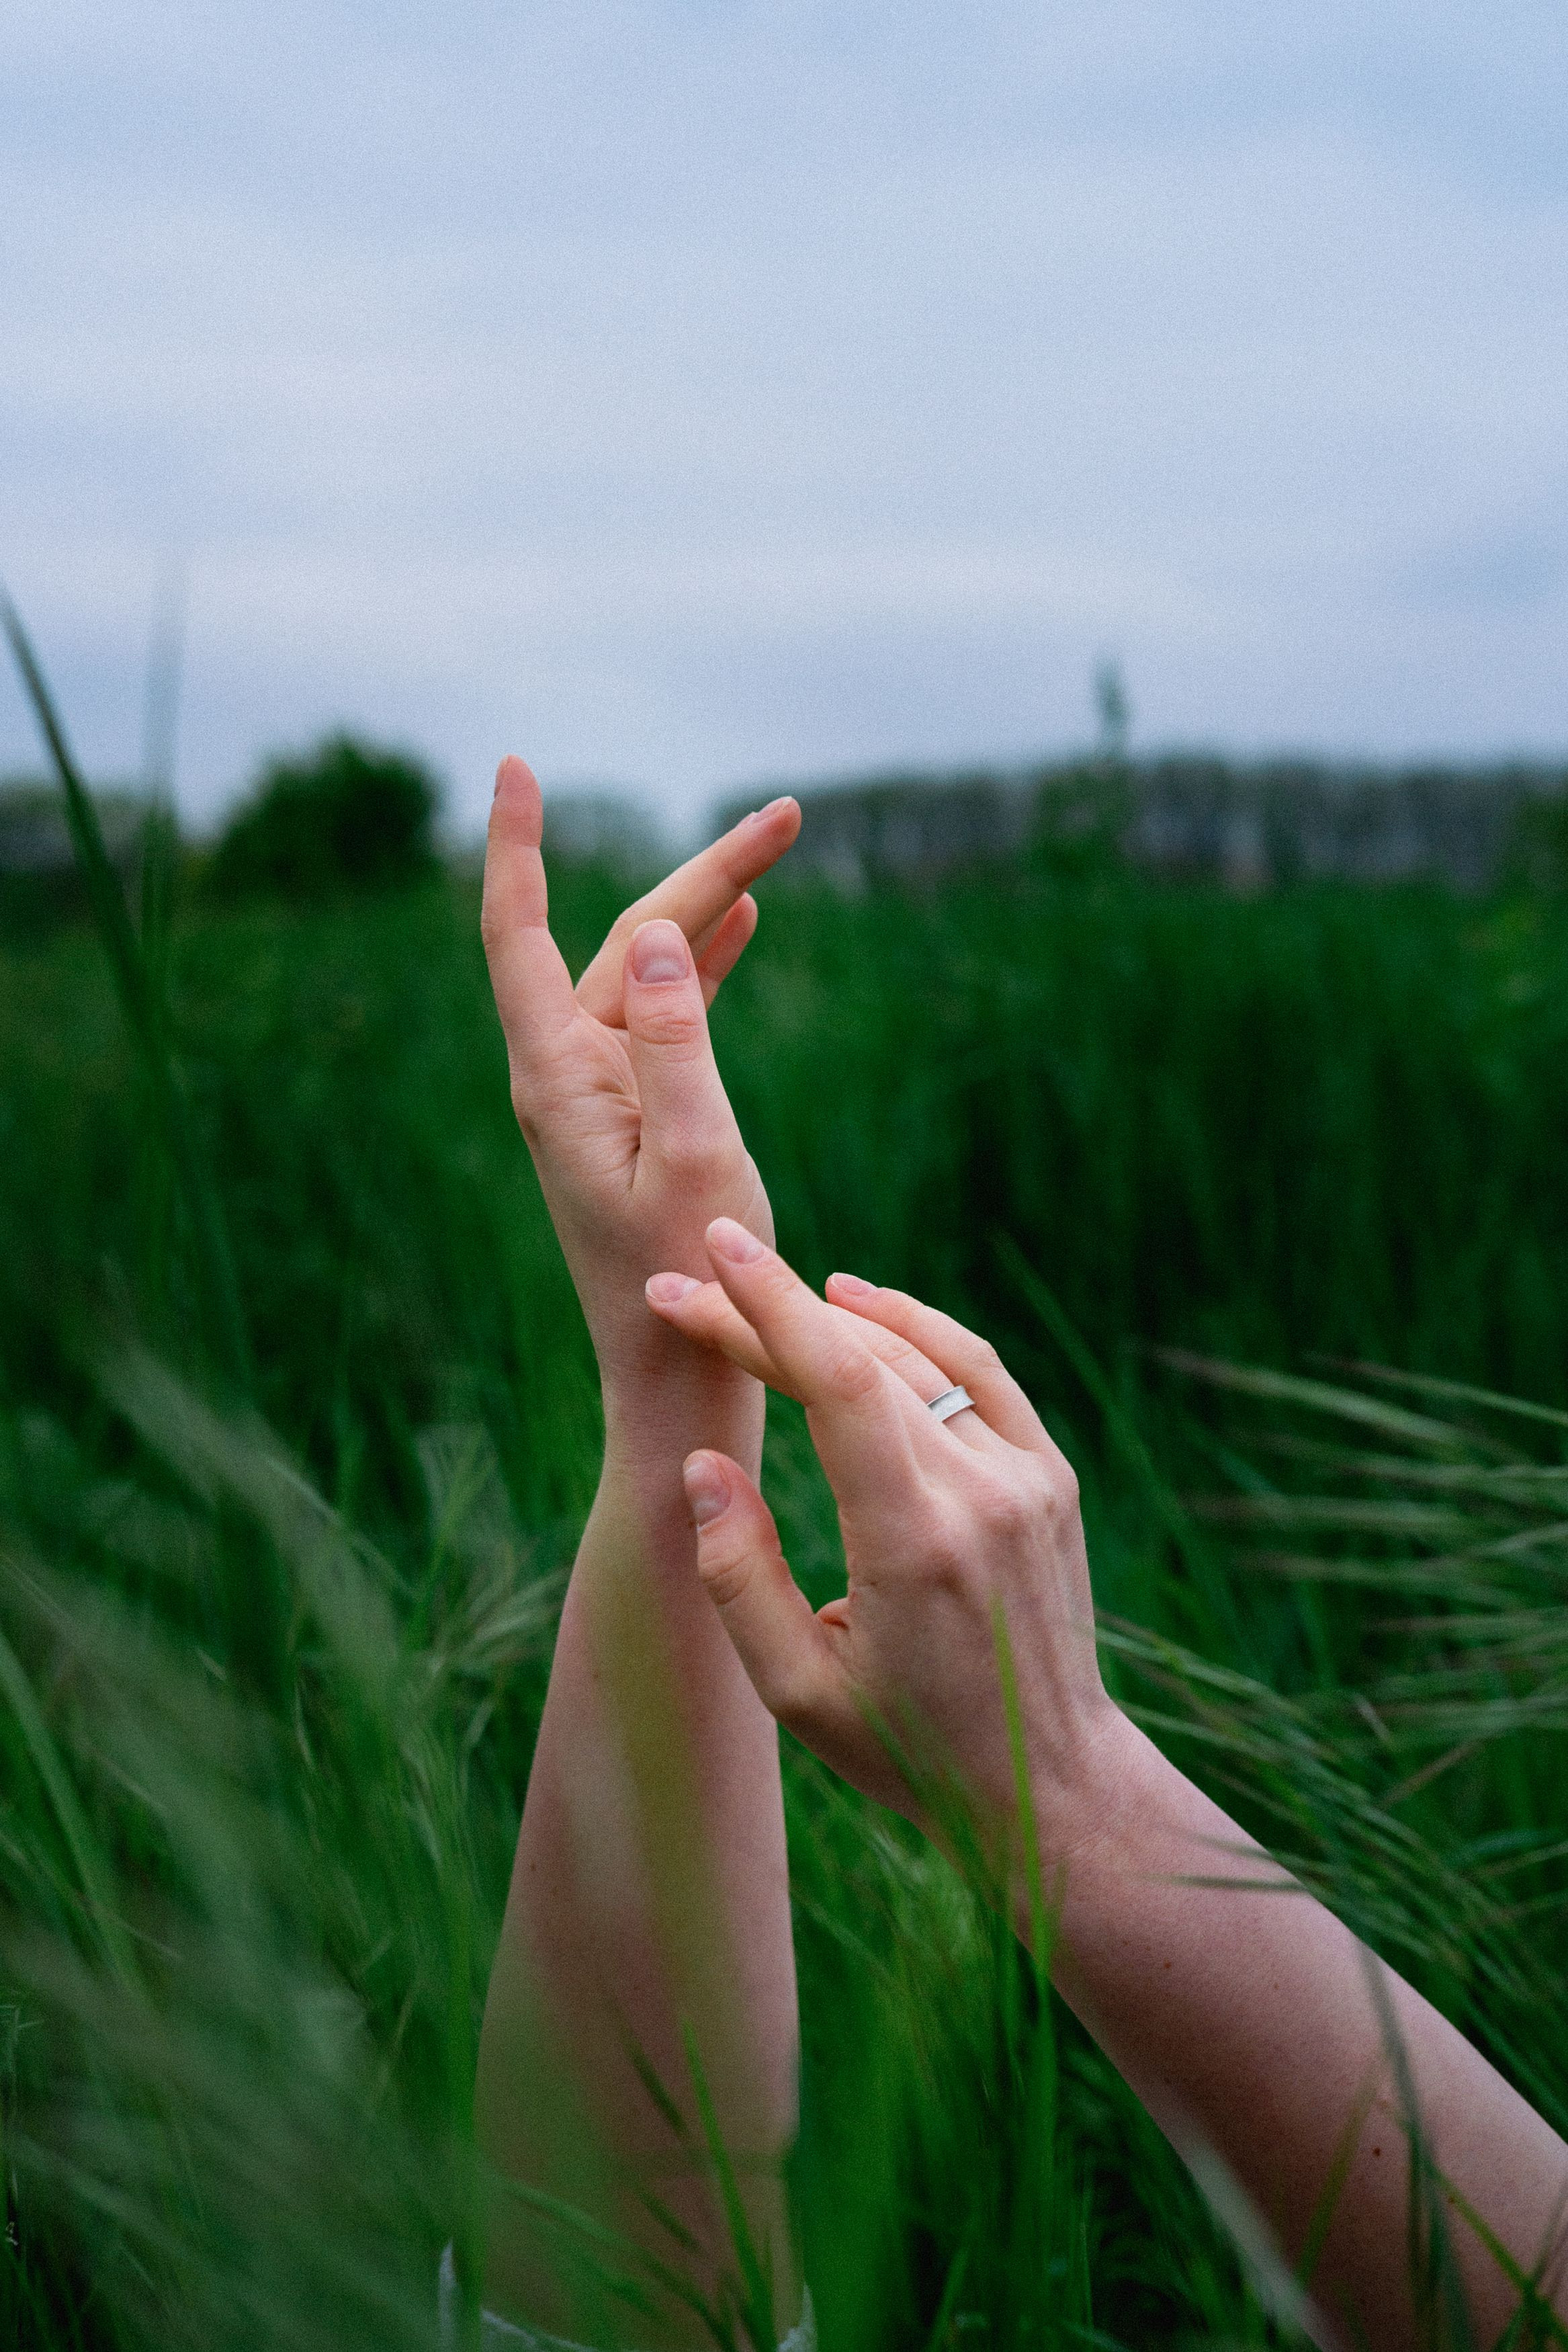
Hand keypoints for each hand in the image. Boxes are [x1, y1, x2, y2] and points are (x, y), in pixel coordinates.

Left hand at [481, 758, 799, 1392]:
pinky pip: (664, 1019)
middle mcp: (566, 1075)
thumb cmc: (693, 1280)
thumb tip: (667, 934)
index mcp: (557, 1078)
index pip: (519, 933)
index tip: (516, 768)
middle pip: (622, 942)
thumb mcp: (694, 1156)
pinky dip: (706, 968)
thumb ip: (677, 1042)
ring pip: (652, 975)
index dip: (516, 847)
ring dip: (712, 910)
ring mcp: (599, 1095)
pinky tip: (743, 925)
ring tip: (779, 845)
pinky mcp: (633, 1117)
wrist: (682, 1375)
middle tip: (789, 815)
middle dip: (702, 873)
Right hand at [645, 1222, 1130, 1865]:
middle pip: (863, 1362)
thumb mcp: (797, 1691)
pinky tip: (857, 1305)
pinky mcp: (1051, 1476)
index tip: (706, 1259)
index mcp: (914, 1543)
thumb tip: (701, 1465)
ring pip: (919, 1360)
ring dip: (831, 1317)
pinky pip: (978, 1373)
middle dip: (767, 1315)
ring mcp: (1028, 1479)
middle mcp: (981, 1494)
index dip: (768, 1309)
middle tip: (688, 1293)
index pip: (838, 1384)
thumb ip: (739, 1576)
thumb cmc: (907, 1747)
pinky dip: (916, 1328)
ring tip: (753, 1289)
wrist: (1049, 1783)